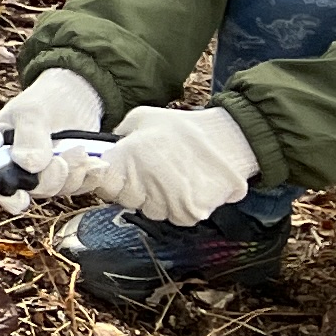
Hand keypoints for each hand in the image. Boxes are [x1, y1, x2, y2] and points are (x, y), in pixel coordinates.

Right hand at [0, 69, 104, 182]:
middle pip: (28, 189)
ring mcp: (41, 173)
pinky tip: (95, 162)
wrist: (78, 95)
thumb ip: (29, 137)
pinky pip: (76, 188)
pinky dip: (89, 177)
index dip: (4, 193)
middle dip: (50, 177)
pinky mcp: (66, 176)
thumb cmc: (46, 98)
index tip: (20, 197)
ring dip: (72, 175)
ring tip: (82, 152)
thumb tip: (29, 166)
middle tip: (63, 159)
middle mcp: (15, 166)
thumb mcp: (32, 111)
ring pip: (54, 190)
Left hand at [49, 103, 259, 225]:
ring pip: (151, 210)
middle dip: (135, 189)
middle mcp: (145, 181)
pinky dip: (180, 206)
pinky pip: (175, 217)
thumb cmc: (186, 128)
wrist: (232, 140)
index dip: (109, 180)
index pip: (103, 184)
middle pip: (127, 200)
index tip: (119, 174)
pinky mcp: (190, 213)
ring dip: (159, 199)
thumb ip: (120, 135)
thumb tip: (104, 149)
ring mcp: (168, 201)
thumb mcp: (142, 118)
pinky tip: (189, 187)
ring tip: (175, 177)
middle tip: (153, 173)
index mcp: (129, 157)